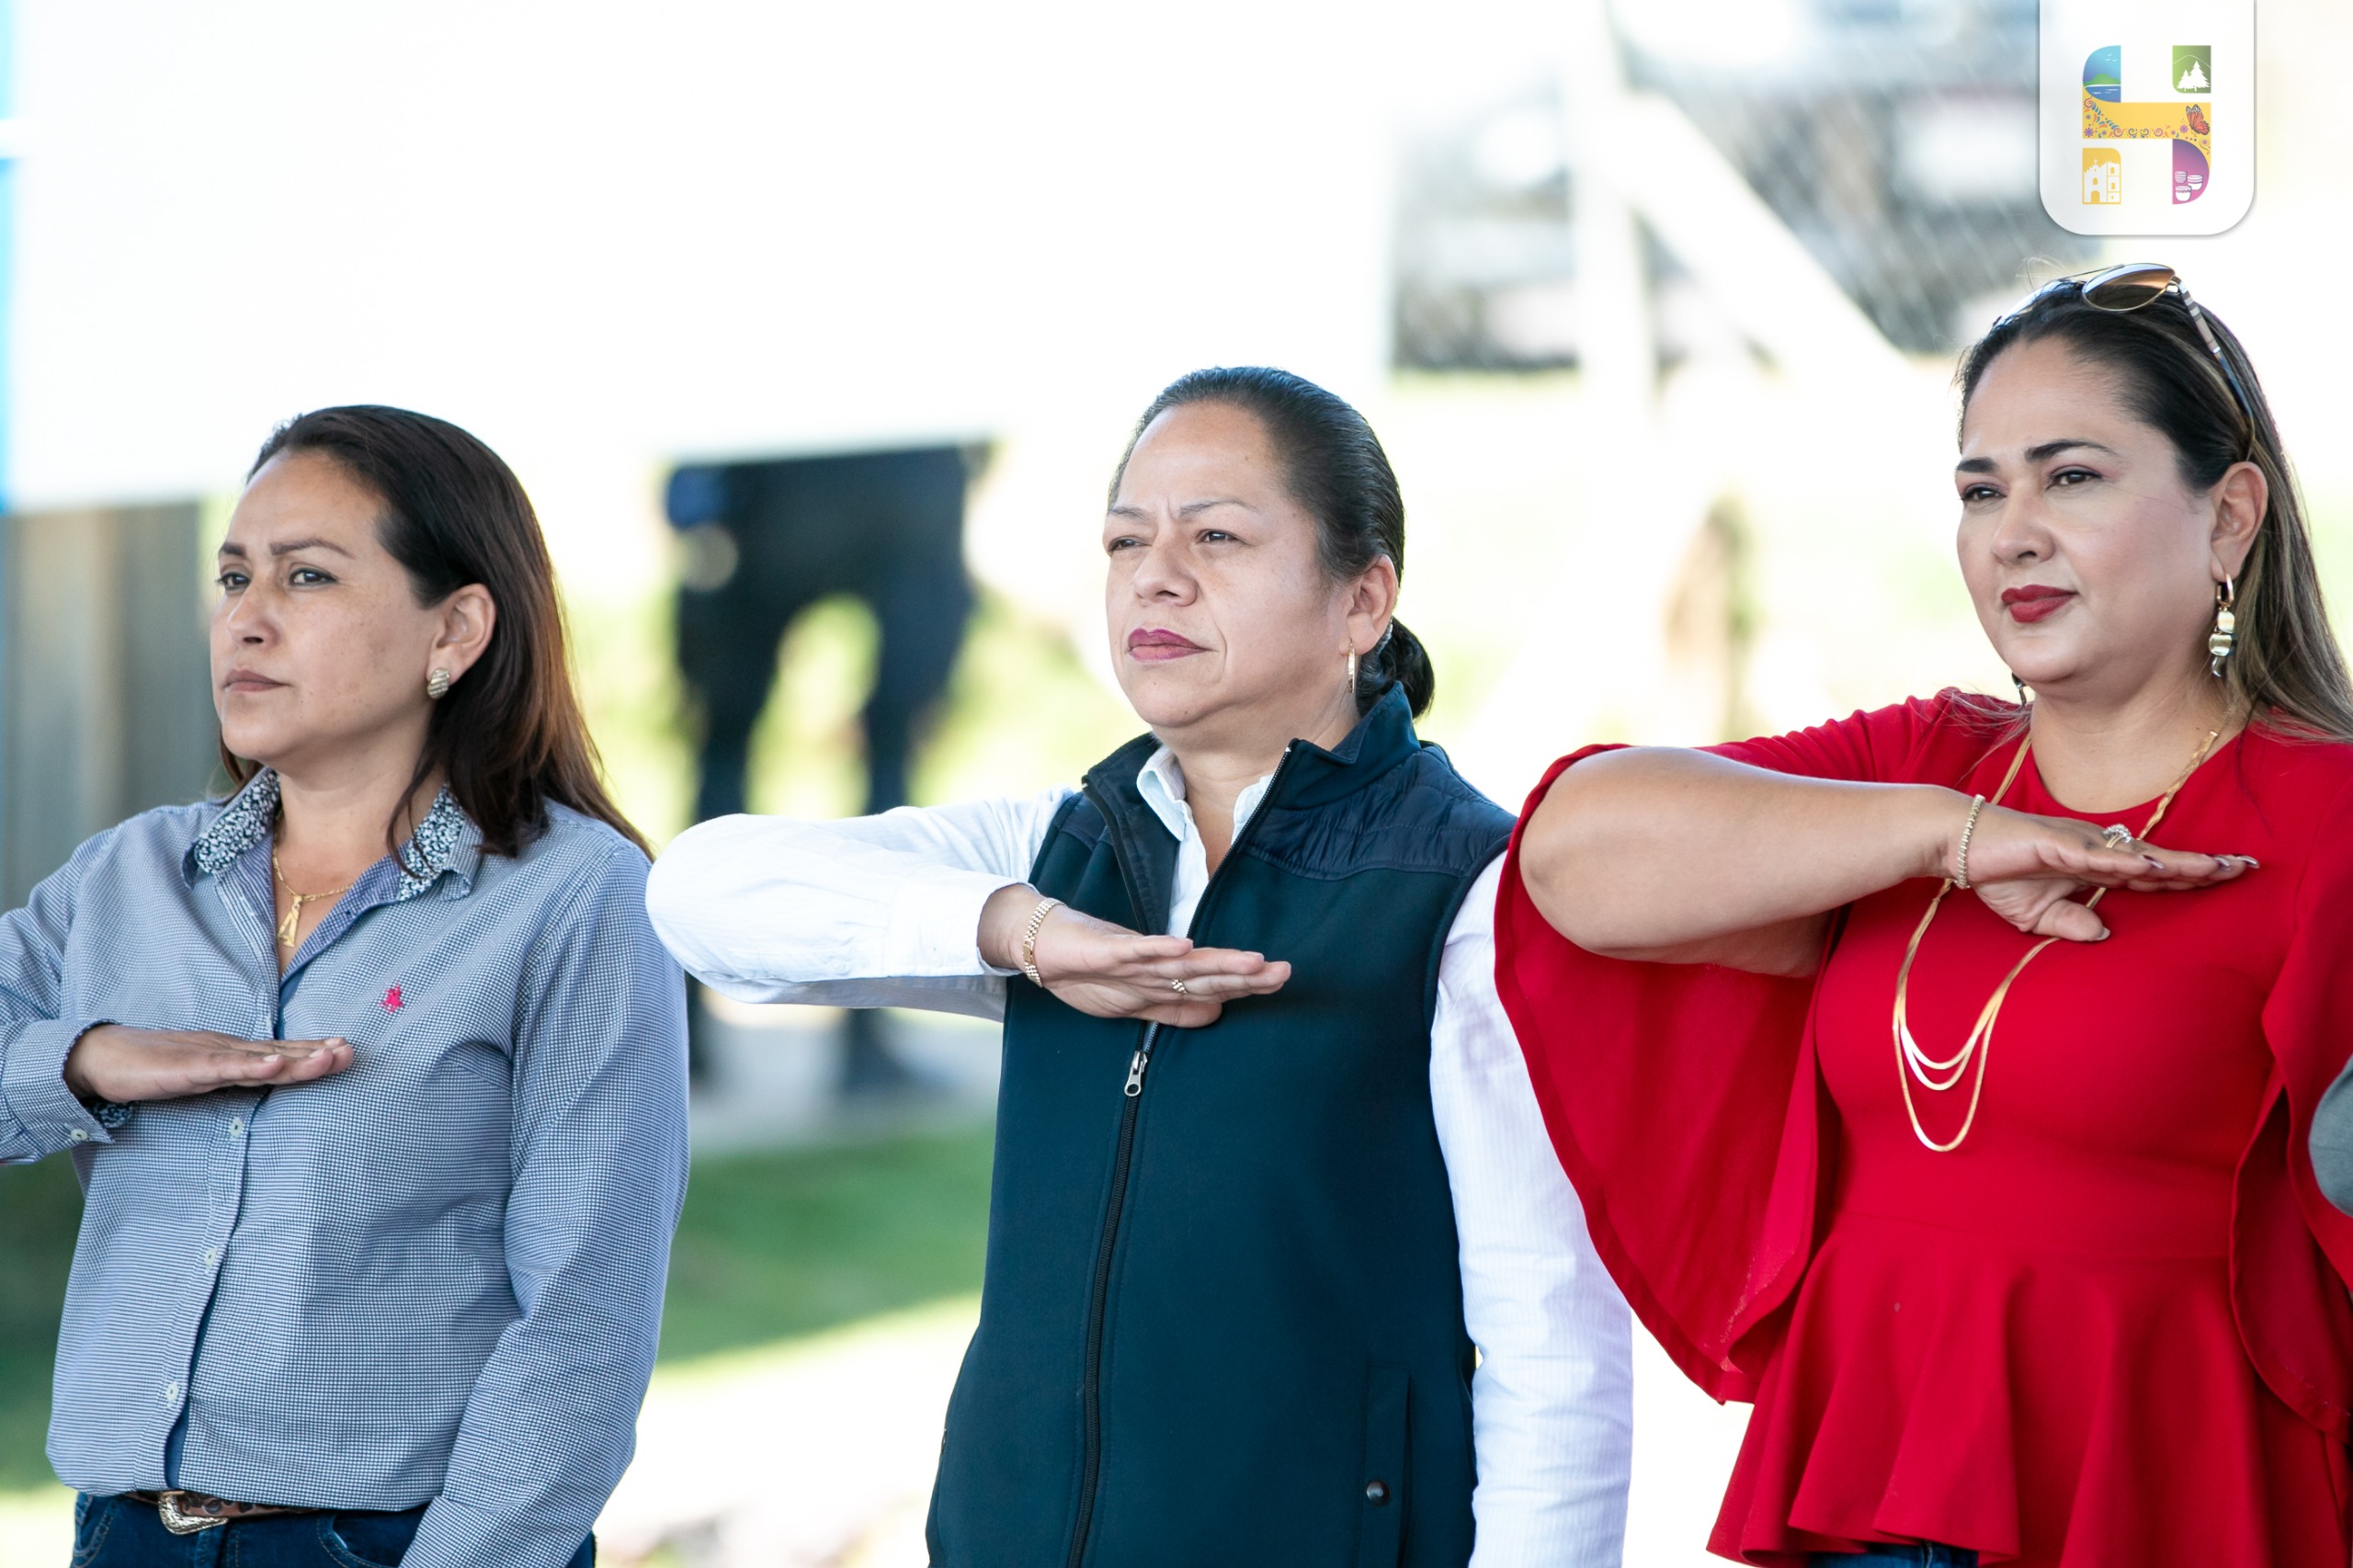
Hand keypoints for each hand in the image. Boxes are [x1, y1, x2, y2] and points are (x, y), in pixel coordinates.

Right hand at [62, 1025, 354, 1103]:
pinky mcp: (185, 1067)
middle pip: (278, 1053)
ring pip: (258, 1059)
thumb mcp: (206, 1071)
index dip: (313, 1051)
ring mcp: (207, 1056)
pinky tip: (272, 1066)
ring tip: (328, 1057)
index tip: (347, 1050)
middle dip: (316, 1054)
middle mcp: (227, 1049)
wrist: (103, 1056)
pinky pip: (221, 1068)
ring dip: (294, 1059)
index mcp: (233, 1053)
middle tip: (351, 1051)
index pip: (280, 1052)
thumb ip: (235, 1075)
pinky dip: (249, 1066)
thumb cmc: (156, 1065)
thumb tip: (269, 1079)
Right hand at [979, 884, 1291, 1025]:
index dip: (1246, 984)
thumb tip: (1217, 1013)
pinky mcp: (1104, 950)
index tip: (1282, 980)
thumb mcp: (1135, 1002)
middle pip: (1206, 972)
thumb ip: (1174, 1008)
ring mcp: (1131, 956)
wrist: (1040, 943)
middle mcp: (1154, 965)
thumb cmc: (1088, 970)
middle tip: (1283, 971)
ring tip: (1251, 962)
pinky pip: (1135, 950)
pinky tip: (1185, 946)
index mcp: (1163, 978)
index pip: (1213, 982)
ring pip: (1180, 962)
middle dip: (1244, 974)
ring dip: (1215, 962)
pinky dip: (1159, 948)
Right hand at [1941, 798, 2253, 942]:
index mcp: (2097, 865)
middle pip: (2160, 861)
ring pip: (2140, 857)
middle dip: (2202, 865)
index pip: (2153, 874)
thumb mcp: (2037, 916)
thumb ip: (2072, 924)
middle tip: (2245, 867)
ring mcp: (2082, 845)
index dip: (2189, 875)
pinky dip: (2129, 862)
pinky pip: (2101, 856)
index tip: (2227, 875)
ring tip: (2215, 869)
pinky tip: (2155, 868)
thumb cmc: (1997, 873)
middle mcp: (2099, 850)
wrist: (1960, 846)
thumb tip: (2102, 934)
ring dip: (2178, 863)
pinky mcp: (2059, 844)